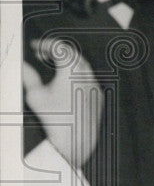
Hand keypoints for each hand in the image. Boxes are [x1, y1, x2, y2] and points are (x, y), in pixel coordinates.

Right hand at [23, 39, 102, 168]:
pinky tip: (65, 82)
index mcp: (71, 71)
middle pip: (72, 53)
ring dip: (68, 62)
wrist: (75, 141)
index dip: (45, 44)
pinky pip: (88, 78)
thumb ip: (29, 77)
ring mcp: (95, 85)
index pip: (59, 48)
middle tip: (41, 54)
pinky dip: (77, 75)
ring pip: (82, 65)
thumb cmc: (55, 120)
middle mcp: (86, 75)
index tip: (35, 47)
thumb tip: (23, 66)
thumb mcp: (36, 96)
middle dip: (56, 51)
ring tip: (52, 66)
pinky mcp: (98, 95)